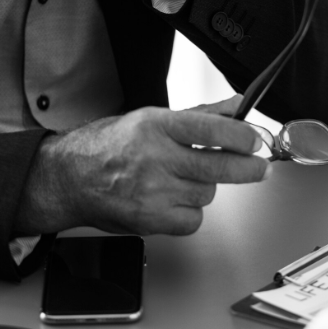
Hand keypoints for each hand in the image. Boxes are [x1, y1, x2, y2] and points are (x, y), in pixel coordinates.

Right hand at [14, 104, 269, 236]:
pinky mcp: (149, 221)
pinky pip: (193, 220)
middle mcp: (154, 158)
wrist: (69, 178)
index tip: (254, 141)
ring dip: (206, 187)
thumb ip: (200, 115)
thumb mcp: (152, 117)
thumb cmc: (109, 145)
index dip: (241, 137)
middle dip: (247, 168)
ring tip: (185, 178)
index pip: (211, 130)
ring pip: (206, 194)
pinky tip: (176, 199)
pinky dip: (191, 212)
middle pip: (217, 168)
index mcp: (156, 126)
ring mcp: (151, 192)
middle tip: (258, 166)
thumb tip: (236, 107)